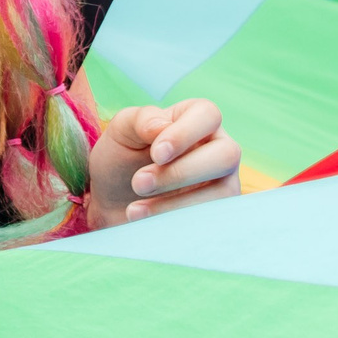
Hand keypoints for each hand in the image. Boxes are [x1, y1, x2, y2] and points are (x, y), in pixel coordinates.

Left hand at [85, 99, 239, 227]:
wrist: (111, 203)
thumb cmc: (121, 158)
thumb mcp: (122, 131)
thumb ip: (142, 120)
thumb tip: (162, 127)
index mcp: (197, 118)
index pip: (208, 114)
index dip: (184, 134)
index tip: (156, 154)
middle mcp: (218, 147)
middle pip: (226, 154)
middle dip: (180, 173)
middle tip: (139, 184)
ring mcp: (223, 182)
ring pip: (223, 192)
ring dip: (175, 203)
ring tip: (134, 209)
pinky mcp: (218, 214)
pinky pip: (212, 221)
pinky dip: (177, 223)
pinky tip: (145, 223)